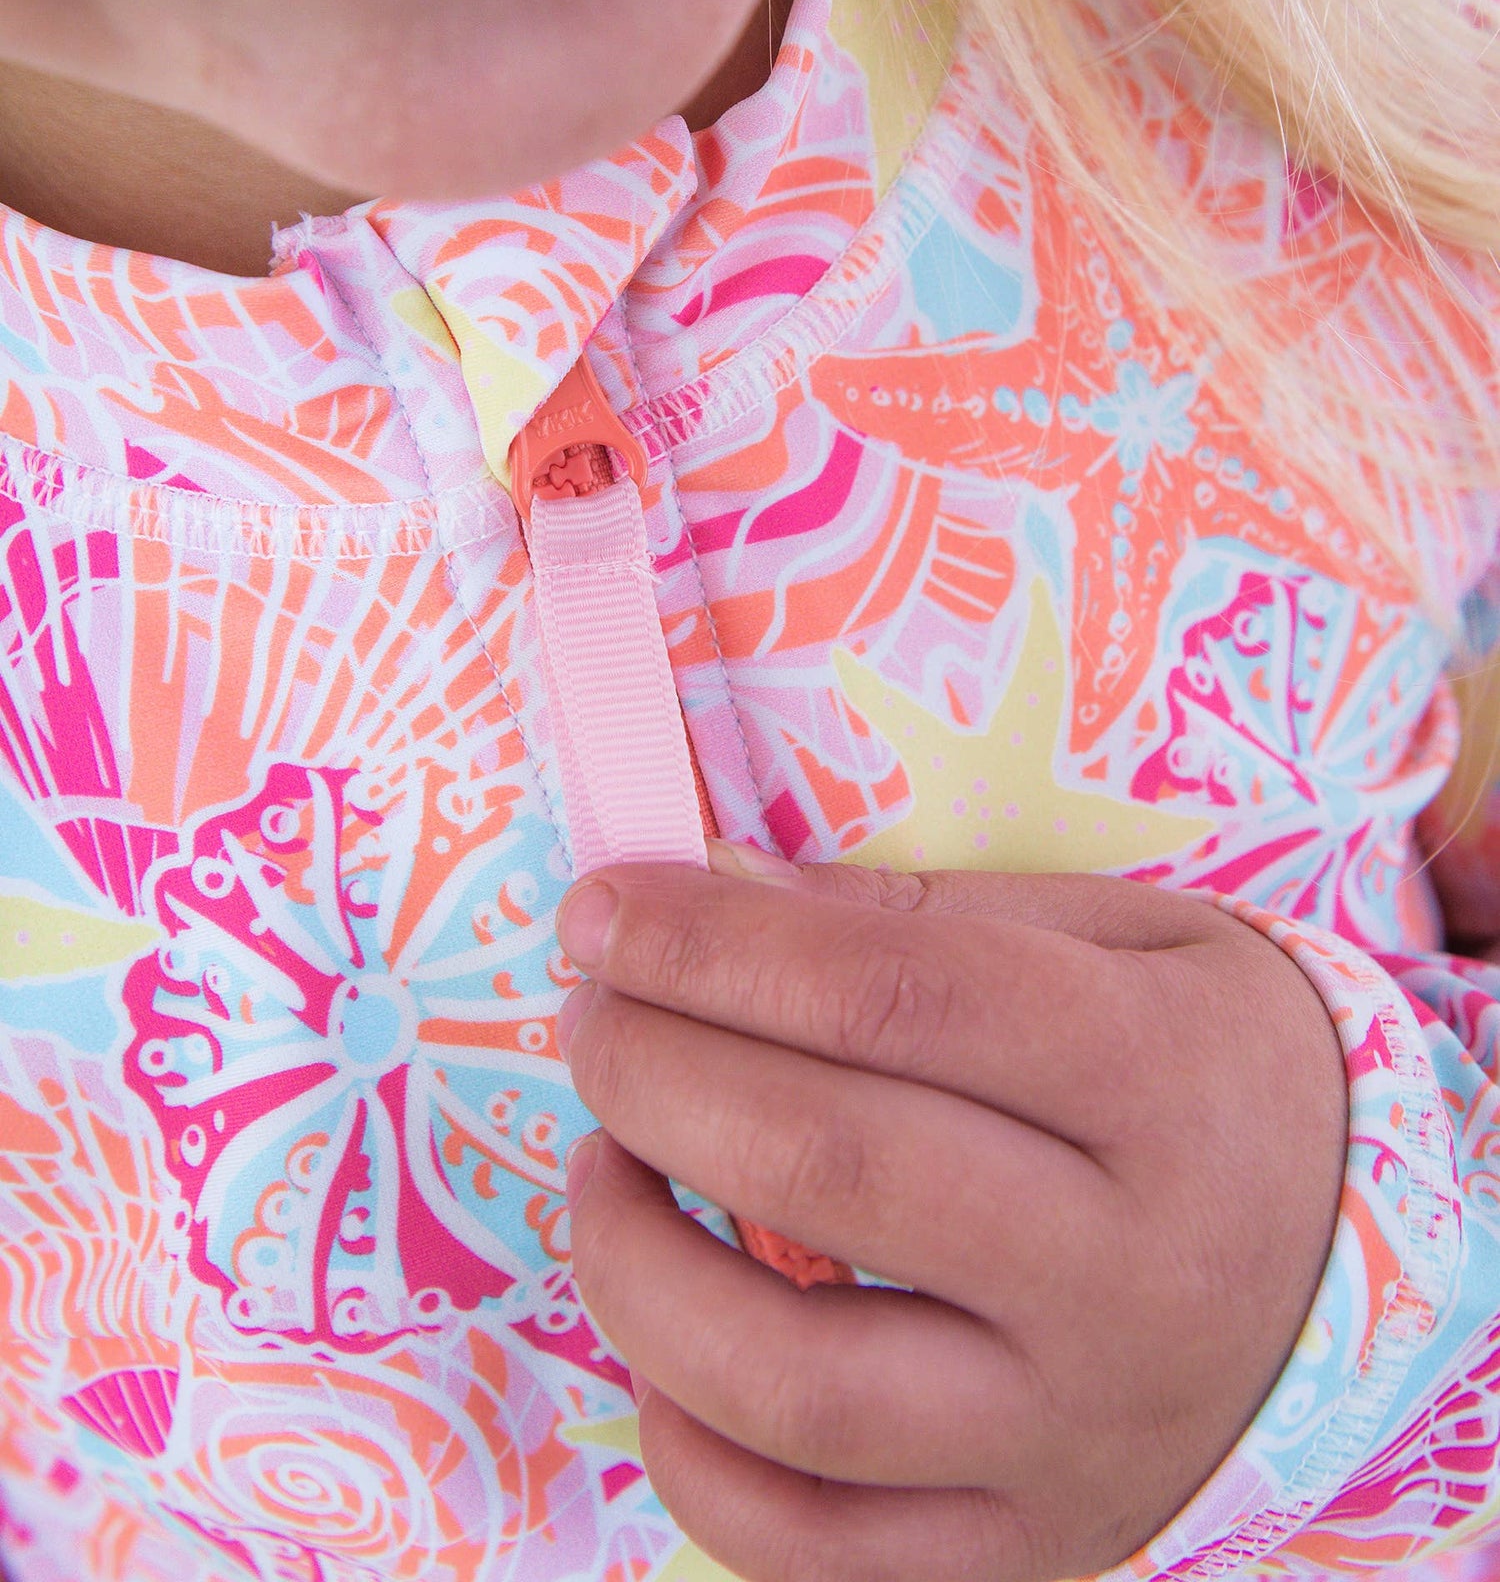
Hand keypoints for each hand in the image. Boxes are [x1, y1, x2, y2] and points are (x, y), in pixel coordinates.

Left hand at [555, 848, 1346, 1581]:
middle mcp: (1126, 1275)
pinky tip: (664, 1337)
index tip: (603, 911)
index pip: (889, 1001)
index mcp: (1156, 1082)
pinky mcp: (1024, 1543)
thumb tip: (709, 890)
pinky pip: (807, 1544)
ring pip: (792, 1385)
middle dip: (652, 1075)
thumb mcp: (1112, 938)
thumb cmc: (1200, 1062)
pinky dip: (687, 1444)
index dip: (713, 947)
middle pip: (825, 1173)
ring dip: (633, 1260)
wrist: (1347, 1254)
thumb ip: (913, 916)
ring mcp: (1073, 1433)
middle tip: (594, 1017)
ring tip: (604, 1165)